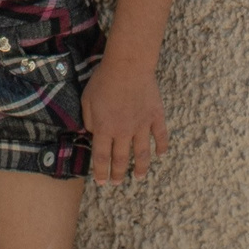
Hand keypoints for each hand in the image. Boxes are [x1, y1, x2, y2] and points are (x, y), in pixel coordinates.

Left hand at [81, 56, 167, 184]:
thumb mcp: (86, 100)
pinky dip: (161, 146)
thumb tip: (92, 132)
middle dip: (118, 174)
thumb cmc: (104, 80)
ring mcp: (141, 125)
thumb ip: (88, 120)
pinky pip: (160, 135)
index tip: (102, 182)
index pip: (101, 158)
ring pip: (142, 153)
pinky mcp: (155, 116)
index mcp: (104, 129)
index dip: (101, 172)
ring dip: (141, 167)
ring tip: (139, 177)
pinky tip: (161, 154)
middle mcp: (123, 132)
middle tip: (117, 183)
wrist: (128, 65)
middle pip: (121, 159)